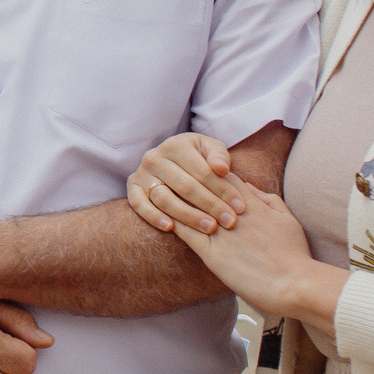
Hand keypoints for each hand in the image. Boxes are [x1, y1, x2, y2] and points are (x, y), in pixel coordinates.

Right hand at [127, 133, 253, 234]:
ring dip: (188, 216)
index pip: (203, 171)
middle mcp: (155, 157)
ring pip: (164, 198)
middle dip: (211, 206)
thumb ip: (220, 156)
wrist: (171, 161)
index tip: (240, 207)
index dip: (224, 190)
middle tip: (230, 222)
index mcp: (176, 145)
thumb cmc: (197, 158)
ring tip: (210, 228)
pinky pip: (139, 205)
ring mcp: (141, 173)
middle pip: (186, 186)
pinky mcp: (132, 188)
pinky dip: (153, 216)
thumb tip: (221, 169)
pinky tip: (170, 227)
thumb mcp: (210, 149)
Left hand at [170, 187, 343, 327]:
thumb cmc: (295, 255)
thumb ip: (269, 200)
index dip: (209, 170)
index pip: (224, 177)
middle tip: (169, 172)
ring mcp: (222, 233)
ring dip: (174, 198)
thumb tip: (250, 186)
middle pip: (202, 186)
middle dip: (186, 178)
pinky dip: (173, 222)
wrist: (296, 284)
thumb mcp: (287, 220)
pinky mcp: (213, 254)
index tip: (196, 168)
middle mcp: (233, 214)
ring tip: (158, 190)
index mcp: (252, 204)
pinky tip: (161, 218)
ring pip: (190, 208)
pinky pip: (187, 233)